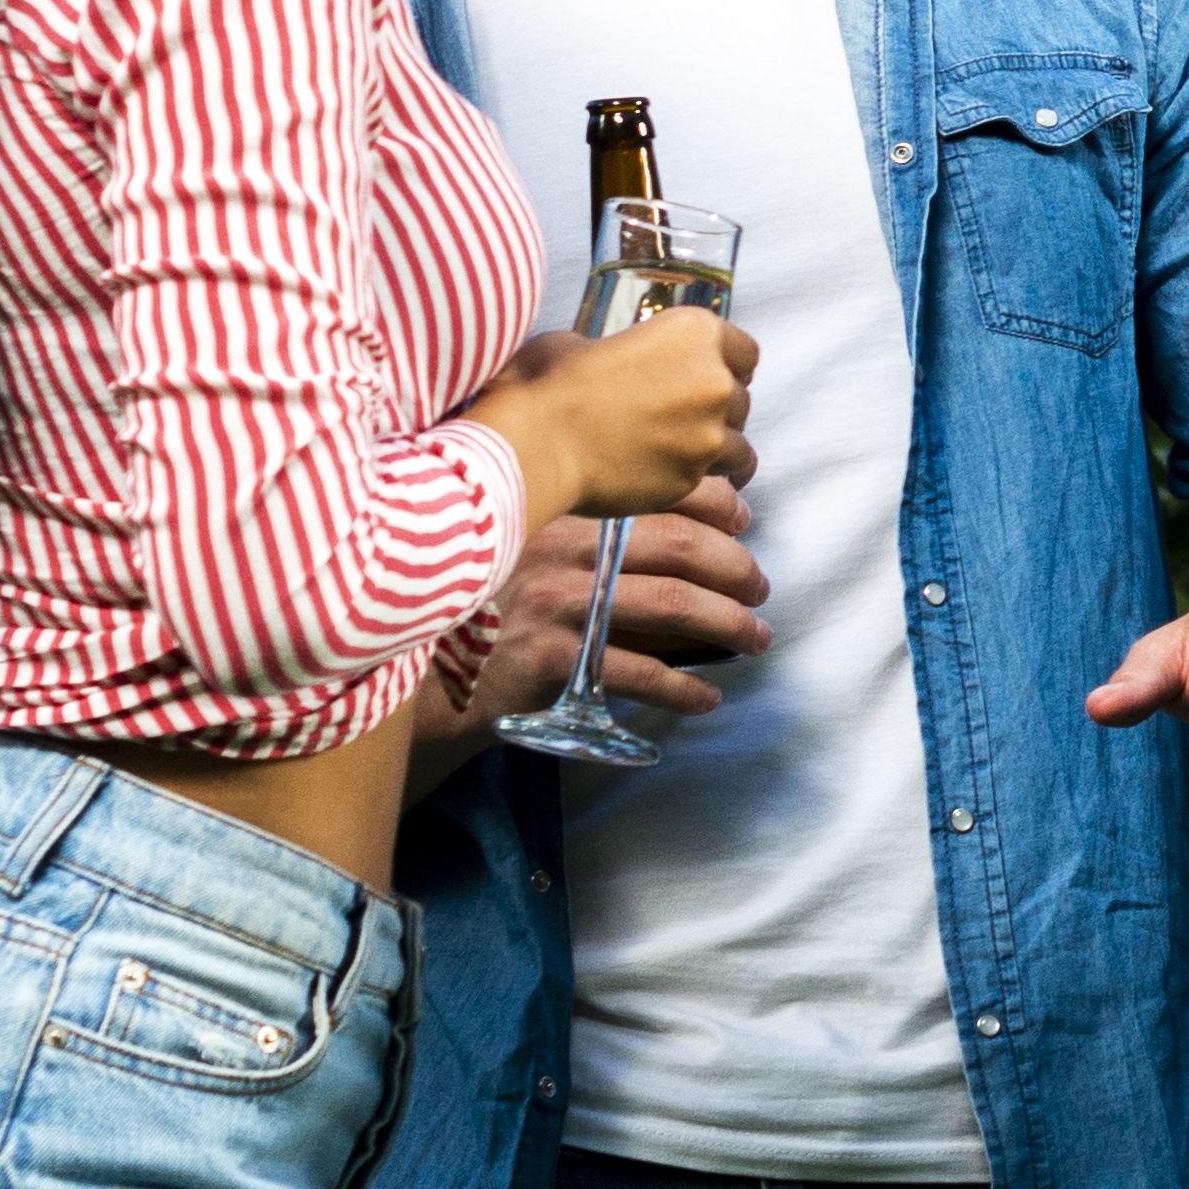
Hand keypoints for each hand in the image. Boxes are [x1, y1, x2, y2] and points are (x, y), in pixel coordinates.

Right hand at [470, 308, 758, 531]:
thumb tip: (622, 363)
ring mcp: (706, 435)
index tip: (716, 377)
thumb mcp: (585, 342)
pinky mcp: (689, 479)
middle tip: (687, 418)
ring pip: (739, 447)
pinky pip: (709, 481)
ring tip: (692, 455)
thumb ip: (627, 351)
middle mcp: (713, 381)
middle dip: (718, 409)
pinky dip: (695, 479)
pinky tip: (672, 478)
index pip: (745, 352)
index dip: (729, 366)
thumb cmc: (548, 385)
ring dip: (718, 450)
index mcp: (695, 332)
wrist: (535, 443)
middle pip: (741, 399)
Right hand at [475, 488, 772, 727]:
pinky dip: (684, 688)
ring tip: (756, 638)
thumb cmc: (494, 602)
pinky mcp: (554, 658)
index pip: (660, 491)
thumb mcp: (532, 545)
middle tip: (760, 590)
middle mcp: (563, 545)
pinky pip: (640, 672)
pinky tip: (707, 697)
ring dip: (728, 624)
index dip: (716, 504)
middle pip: (679, 547)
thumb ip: (594, 532)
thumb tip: (698, 529)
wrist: (428, 667)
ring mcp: (558, 601)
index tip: (743, 522)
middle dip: (735, 568)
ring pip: (673, 605)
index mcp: (566, 507)